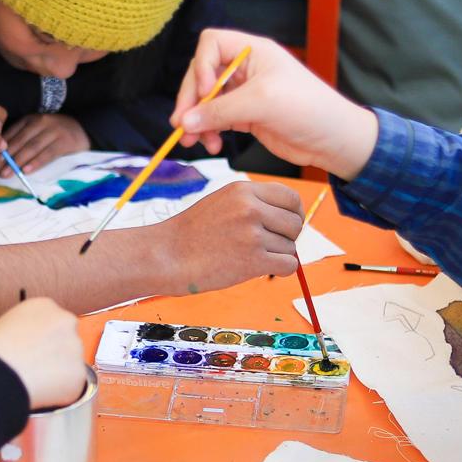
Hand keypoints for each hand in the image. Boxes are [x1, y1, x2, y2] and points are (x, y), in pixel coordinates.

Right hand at [0, 297, 86, 410]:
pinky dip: (59, 393)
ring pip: (71, 364)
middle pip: (67, 340)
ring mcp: (74, 347)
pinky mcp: (78, 374)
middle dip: (56, 355)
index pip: (55, 321)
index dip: (45, 340)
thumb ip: (29, 327)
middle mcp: (65, 321)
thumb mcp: (7, 324)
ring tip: (33, 380)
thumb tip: (35, 342)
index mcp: (45, 306)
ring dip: (58, 373)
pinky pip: (71, 386)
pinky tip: (39, 390)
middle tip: (36, 367)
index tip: (37, 350)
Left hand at [2, 112, 88, 171]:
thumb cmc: (55, 134)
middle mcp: (40, 122)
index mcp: (29, 119)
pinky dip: (36, 162)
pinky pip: (48, 153)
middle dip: (4, 158)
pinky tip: (26, 171)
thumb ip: (21, 139)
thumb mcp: (37, 131)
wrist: (84, 129)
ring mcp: (53, 131)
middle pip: (19, 141)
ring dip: (17, 161)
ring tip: (6, 174)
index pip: (10, 134)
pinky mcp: (64, 141)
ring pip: (31, 147)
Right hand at [147, 180, 303, 286]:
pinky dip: (280, 271)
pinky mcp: (253, 260)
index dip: (295, 214)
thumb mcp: (222, 203)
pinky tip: (263, 270)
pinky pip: (289, 265)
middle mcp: (250, 208)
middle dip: (288, 237)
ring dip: (277, 256)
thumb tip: (290, 218)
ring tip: (251, 258)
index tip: (287, 226)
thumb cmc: (192, 234)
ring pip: (290, 247)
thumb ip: (253, 205)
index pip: (291, 198)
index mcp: (243, 191)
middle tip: (269, 246)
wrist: (166, 255)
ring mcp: (252, 234)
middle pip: (295, 223)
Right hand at [170, 29, 378, 178]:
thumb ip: (220, 111)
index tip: (206, 92)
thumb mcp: (262, 104)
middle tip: (182, 125)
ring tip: (193, 141)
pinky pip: (216, 118)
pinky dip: (208, 130)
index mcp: (253, 51)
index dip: (201, 66)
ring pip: (206, 100)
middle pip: (202, 74)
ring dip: (196, 119)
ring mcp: (245, 92)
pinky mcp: (245, 115)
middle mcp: (246, 68)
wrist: (333, 139)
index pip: (211, 44)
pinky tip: (212, 143)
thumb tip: (185, 121)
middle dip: (191, 100)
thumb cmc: (308, 109)